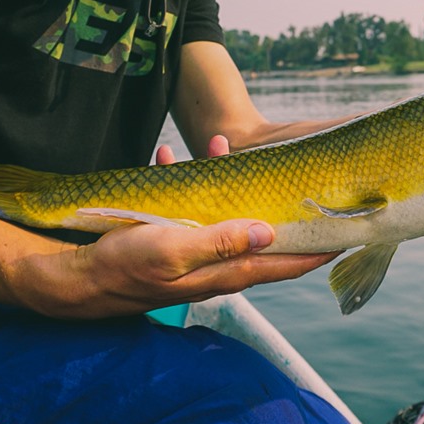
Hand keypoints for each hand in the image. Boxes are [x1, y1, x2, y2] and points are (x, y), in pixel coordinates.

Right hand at [9, 134, 333, 318]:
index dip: (320, 249)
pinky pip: (192, 208)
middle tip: (297, 174)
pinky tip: (173, 160)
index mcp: (226, 271)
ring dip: (229, 181)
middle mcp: (218, 264)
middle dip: (280, 203)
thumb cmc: (123, 266)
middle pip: (264, 234)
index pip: (287, 263)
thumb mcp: (172, 251)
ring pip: (227, 214)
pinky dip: (188, 182)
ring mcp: (196, 252)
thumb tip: (270, 232)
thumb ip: (221, 242)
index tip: (350, 231)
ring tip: (220, 145)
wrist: (73, 278)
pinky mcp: (173, 240)